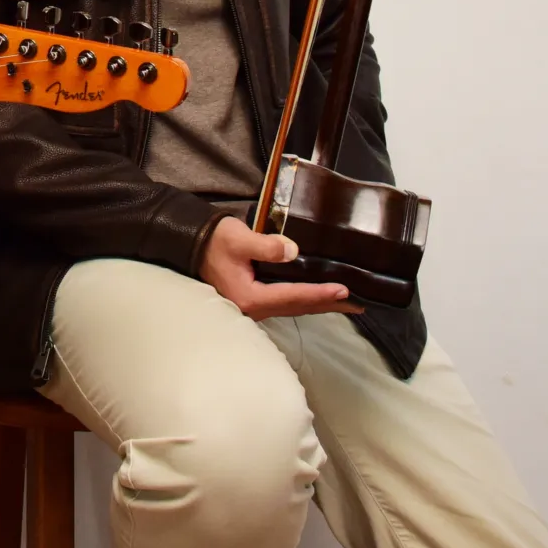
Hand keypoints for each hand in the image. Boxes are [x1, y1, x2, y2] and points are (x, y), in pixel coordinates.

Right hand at [200, 216, 361, 318]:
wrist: (190, 244)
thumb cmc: (214, 240)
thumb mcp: (239, 238)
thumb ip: (266, 246)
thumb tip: (292, 251)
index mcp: (251, 297)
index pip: (293, 296)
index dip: (320, 293)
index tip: (344, 290)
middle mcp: (253, 309)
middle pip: (298, 308)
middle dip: (327, 305)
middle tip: (357, 304)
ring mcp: (253, 308)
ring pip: (293, 308)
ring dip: (319, 305)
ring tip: (345, 304)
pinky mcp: (253, 301)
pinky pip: (285, 304)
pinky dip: (305, 301)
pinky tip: (316, 298)